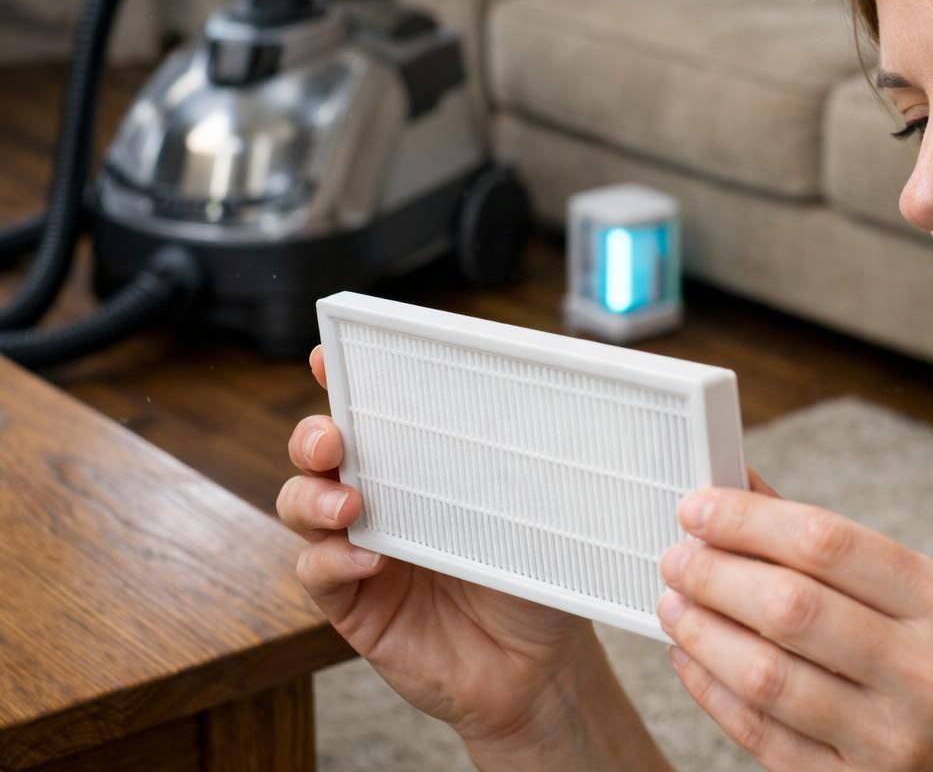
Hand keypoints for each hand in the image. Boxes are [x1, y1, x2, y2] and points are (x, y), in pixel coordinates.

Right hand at [275, 346, 598, 752]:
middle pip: (320, 450)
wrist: (540, 667)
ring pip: (301, 503)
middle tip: (333, 438)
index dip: (345, 377)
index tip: (332, 356)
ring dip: (314, 495)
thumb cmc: (538, 577)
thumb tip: (541, 396)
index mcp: (424, 462)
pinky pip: (316, 570)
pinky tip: (368, 561)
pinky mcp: (351, 603)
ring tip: (350, 502)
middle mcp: (383, 497)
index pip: (375, 409)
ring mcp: (360, 547)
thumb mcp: (534, 509)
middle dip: (314, 434)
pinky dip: (331, 558)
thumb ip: (516, 461)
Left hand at [655, 484, 932, 769]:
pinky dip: (712, 691)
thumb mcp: (921, 596)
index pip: (828, 543)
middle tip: (676, 557)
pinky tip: (690, 660)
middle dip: (715, 575)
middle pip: (791, 609)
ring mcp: (890, 740)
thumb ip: (830, 544)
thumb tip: (739, 487)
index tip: (697, 507)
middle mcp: (925, 673)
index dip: (749, 521)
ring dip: (703, 633)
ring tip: (674, 603)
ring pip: (768, 677)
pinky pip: (762, 735)